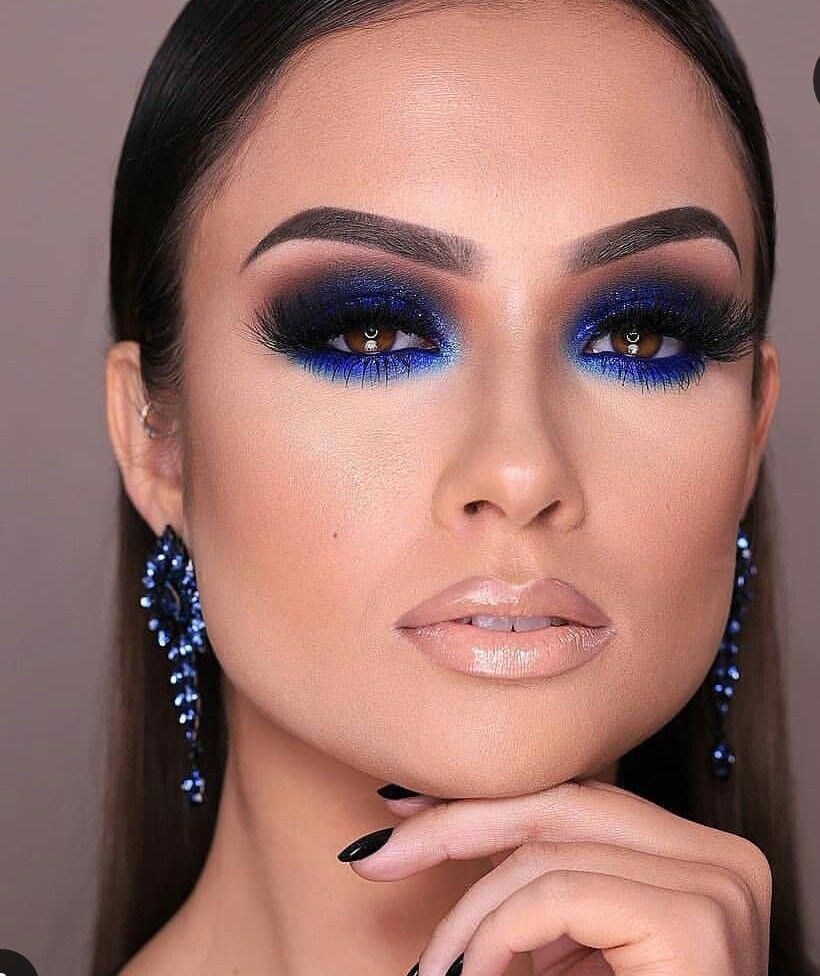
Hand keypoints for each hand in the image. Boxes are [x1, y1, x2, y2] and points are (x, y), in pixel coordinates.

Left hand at [342, 778, 771, 975]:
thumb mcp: (576, 955)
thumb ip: (536, 895)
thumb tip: (425, 830)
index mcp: (699, 859)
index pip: (575, 804)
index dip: (485, 801)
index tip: (405, 811)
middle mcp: (722, 859)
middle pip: (561, 807)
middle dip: (457, 826)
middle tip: (376, 858)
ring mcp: (717, 885)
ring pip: (548, 854)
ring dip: (470, 915)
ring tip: (434, 972)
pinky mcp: (695, 923)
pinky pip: (557, 897)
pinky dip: (497, 935)